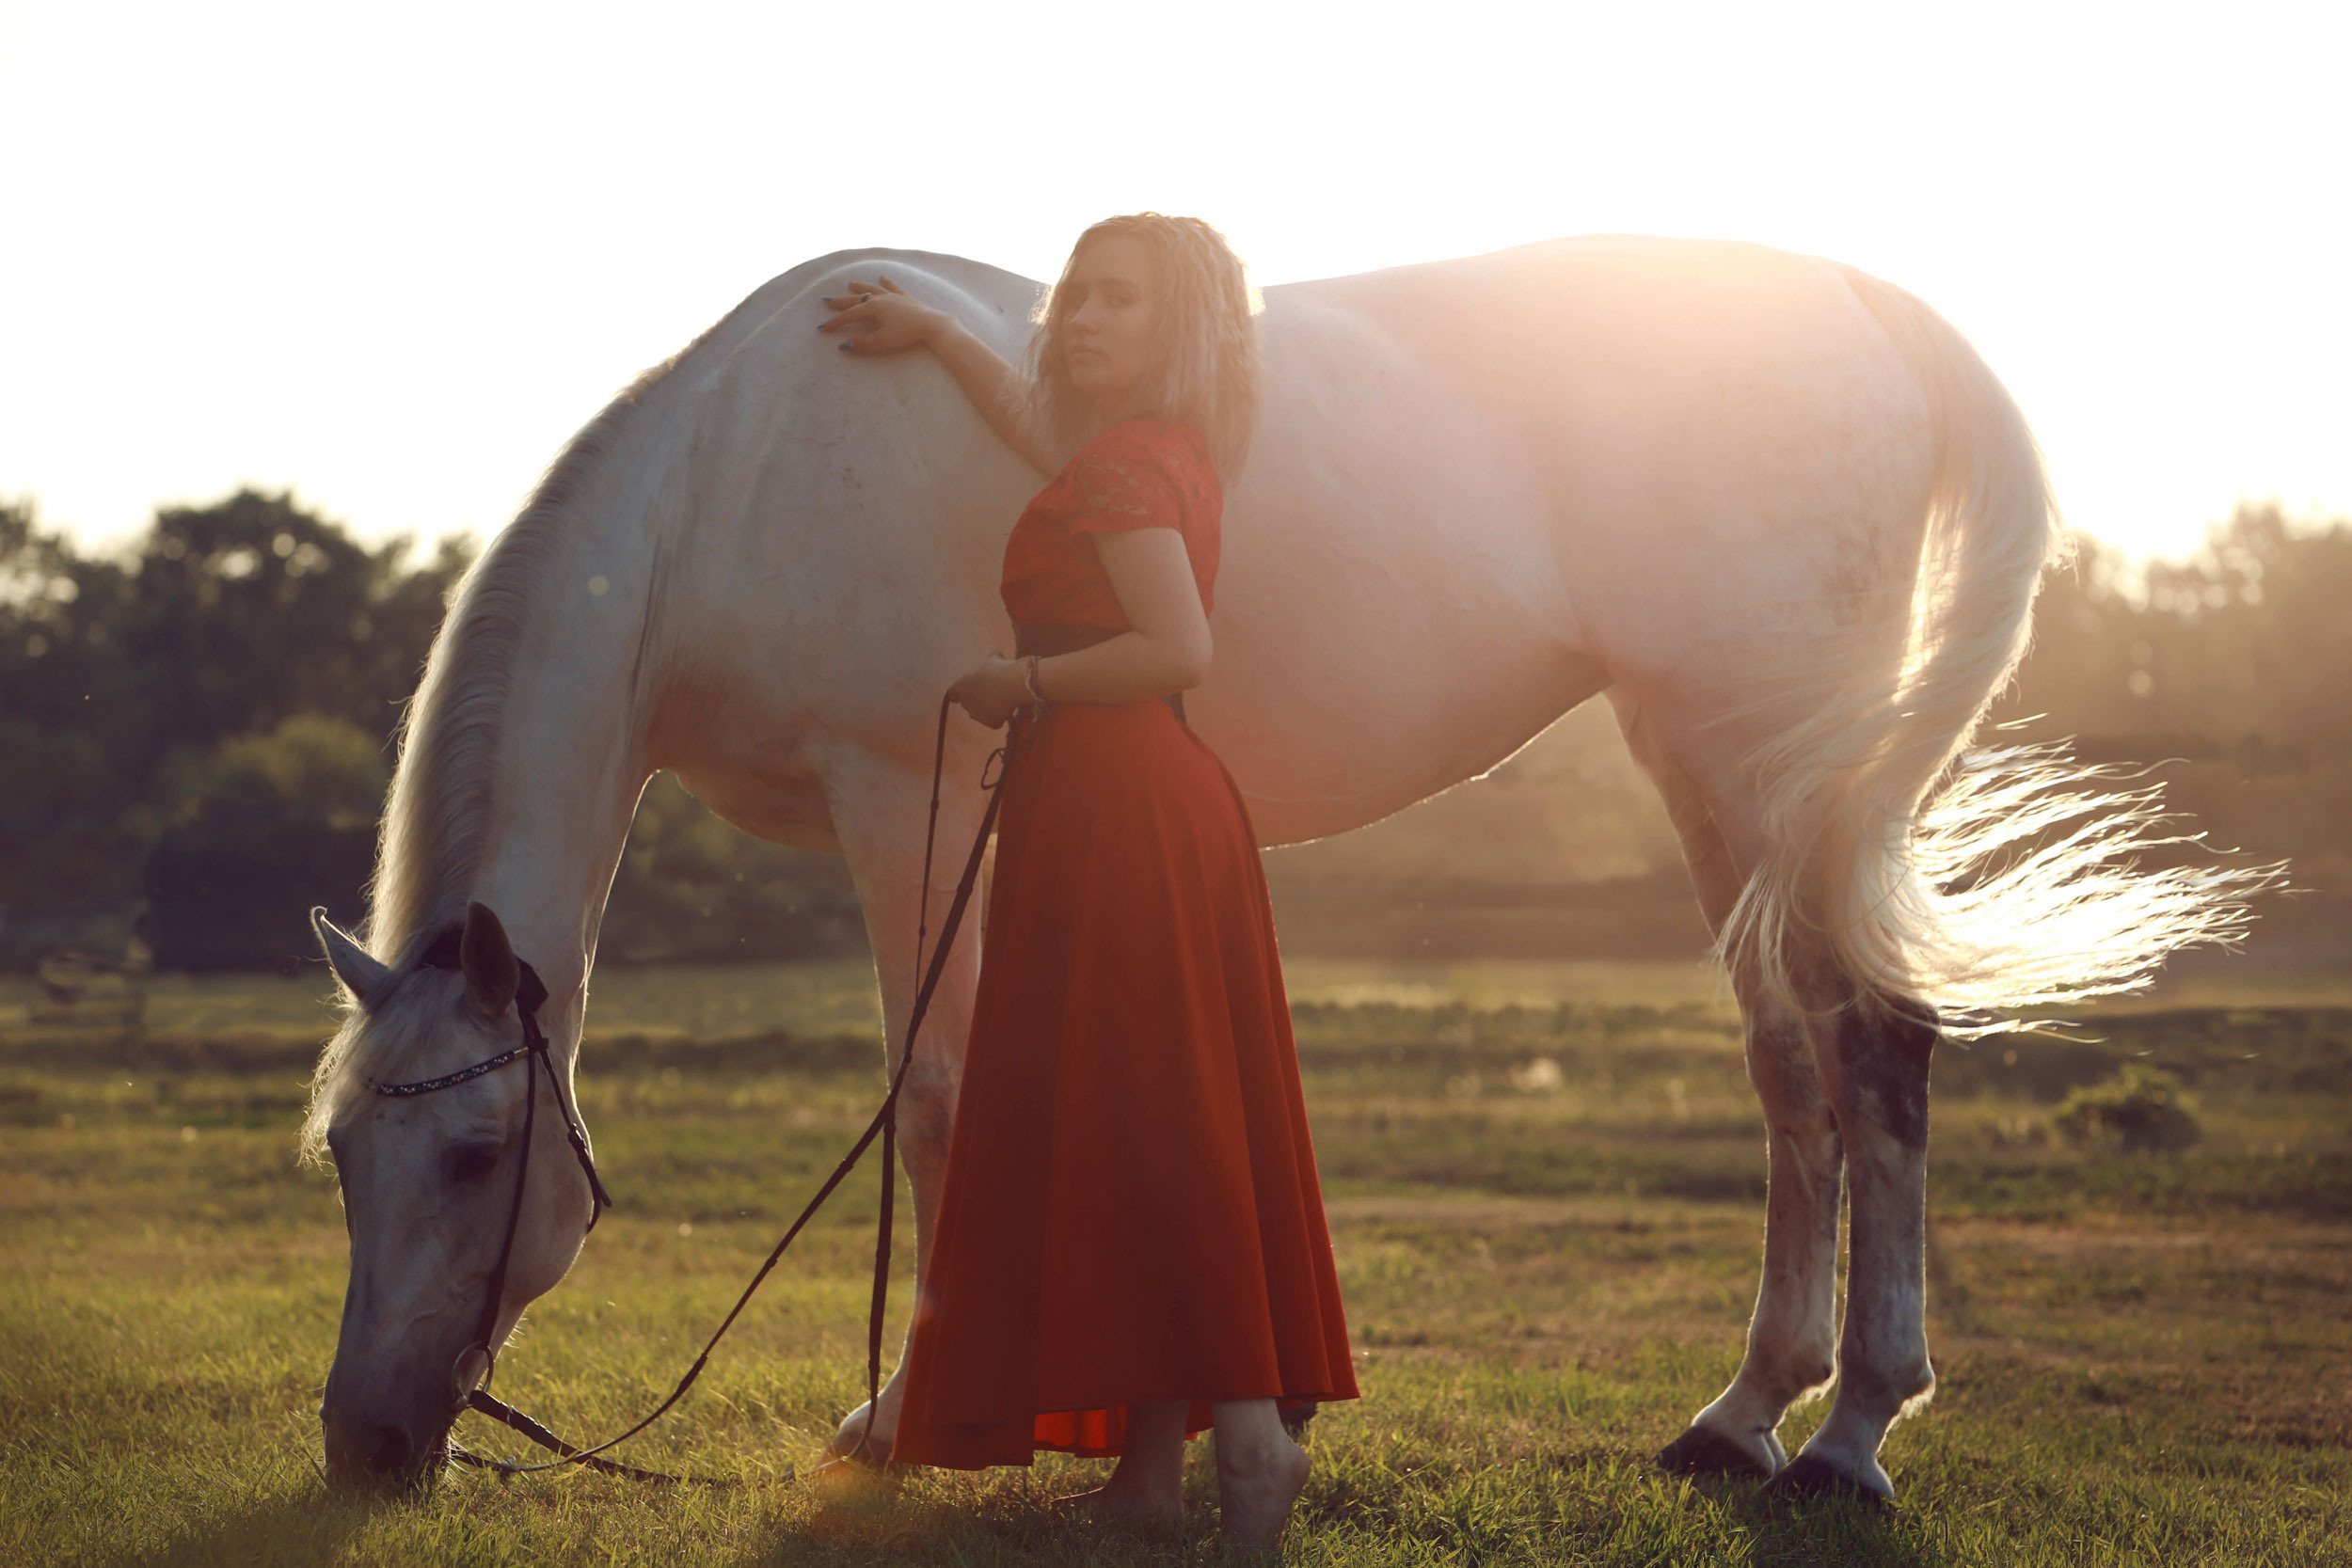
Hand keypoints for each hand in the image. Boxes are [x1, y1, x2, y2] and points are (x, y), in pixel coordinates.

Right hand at [818, 276, 943, 355]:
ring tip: (850, 284)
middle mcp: (881, 298)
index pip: (850, 316)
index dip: (836, 323)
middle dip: (841, 302)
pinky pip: (893, 287)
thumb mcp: (882, 341)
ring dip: (861, 287)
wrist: (932, 324)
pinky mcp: (906, 298)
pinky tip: (883, 277)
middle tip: (827, 301)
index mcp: (873, 307)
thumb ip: (862, 344)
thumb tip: (843, 347)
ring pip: (873, 289)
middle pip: (857, 299)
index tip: (823, 328)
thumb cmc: (907, 334)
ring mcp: (894, 296)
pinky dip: (887, 282)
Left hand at [948, 655, 1028, 728]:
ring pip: (980, 715)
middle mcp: (965, 703)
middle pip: (968, 705)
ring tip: (1001, 699)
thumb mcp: (992, 659)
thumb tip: (995, 653)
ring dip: (987, 710)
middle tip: (992, 692)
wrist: (1012, 684)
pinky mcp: (990, 723)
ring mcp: (977, 715)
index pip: (953, 694)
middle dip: (977, 701)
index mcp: (960, 687)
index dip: (962, 692)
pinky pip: (994, 721)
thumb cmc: (999, 669)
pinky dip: (1000, 717)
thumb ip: (990, 658)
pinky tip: (1007, 707)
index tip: (973, 689)